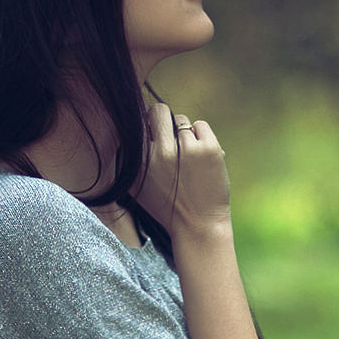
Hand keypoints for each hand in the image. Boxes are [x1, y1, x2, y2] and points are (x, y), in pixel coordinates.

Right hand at [133, 103, 229, 234]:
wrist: (198, 226)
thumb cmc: (167, 207)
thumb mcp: (136, 186)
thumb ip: (130, 159)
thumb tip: (135, 125)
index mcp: (137, 162)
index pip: (136, 123)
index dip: (145, 124)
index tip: (151, 133)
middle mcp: (157, 153)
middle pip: (158, 111)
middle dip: (162, 118)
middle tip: (169, 135)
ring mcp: (184, 149)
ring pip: (181, 120)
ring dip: (183, 133)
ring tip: (186, 156)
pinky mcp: (208, 149)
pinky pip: (200, 125)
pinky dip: (201, 137)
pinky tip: (201, 156)